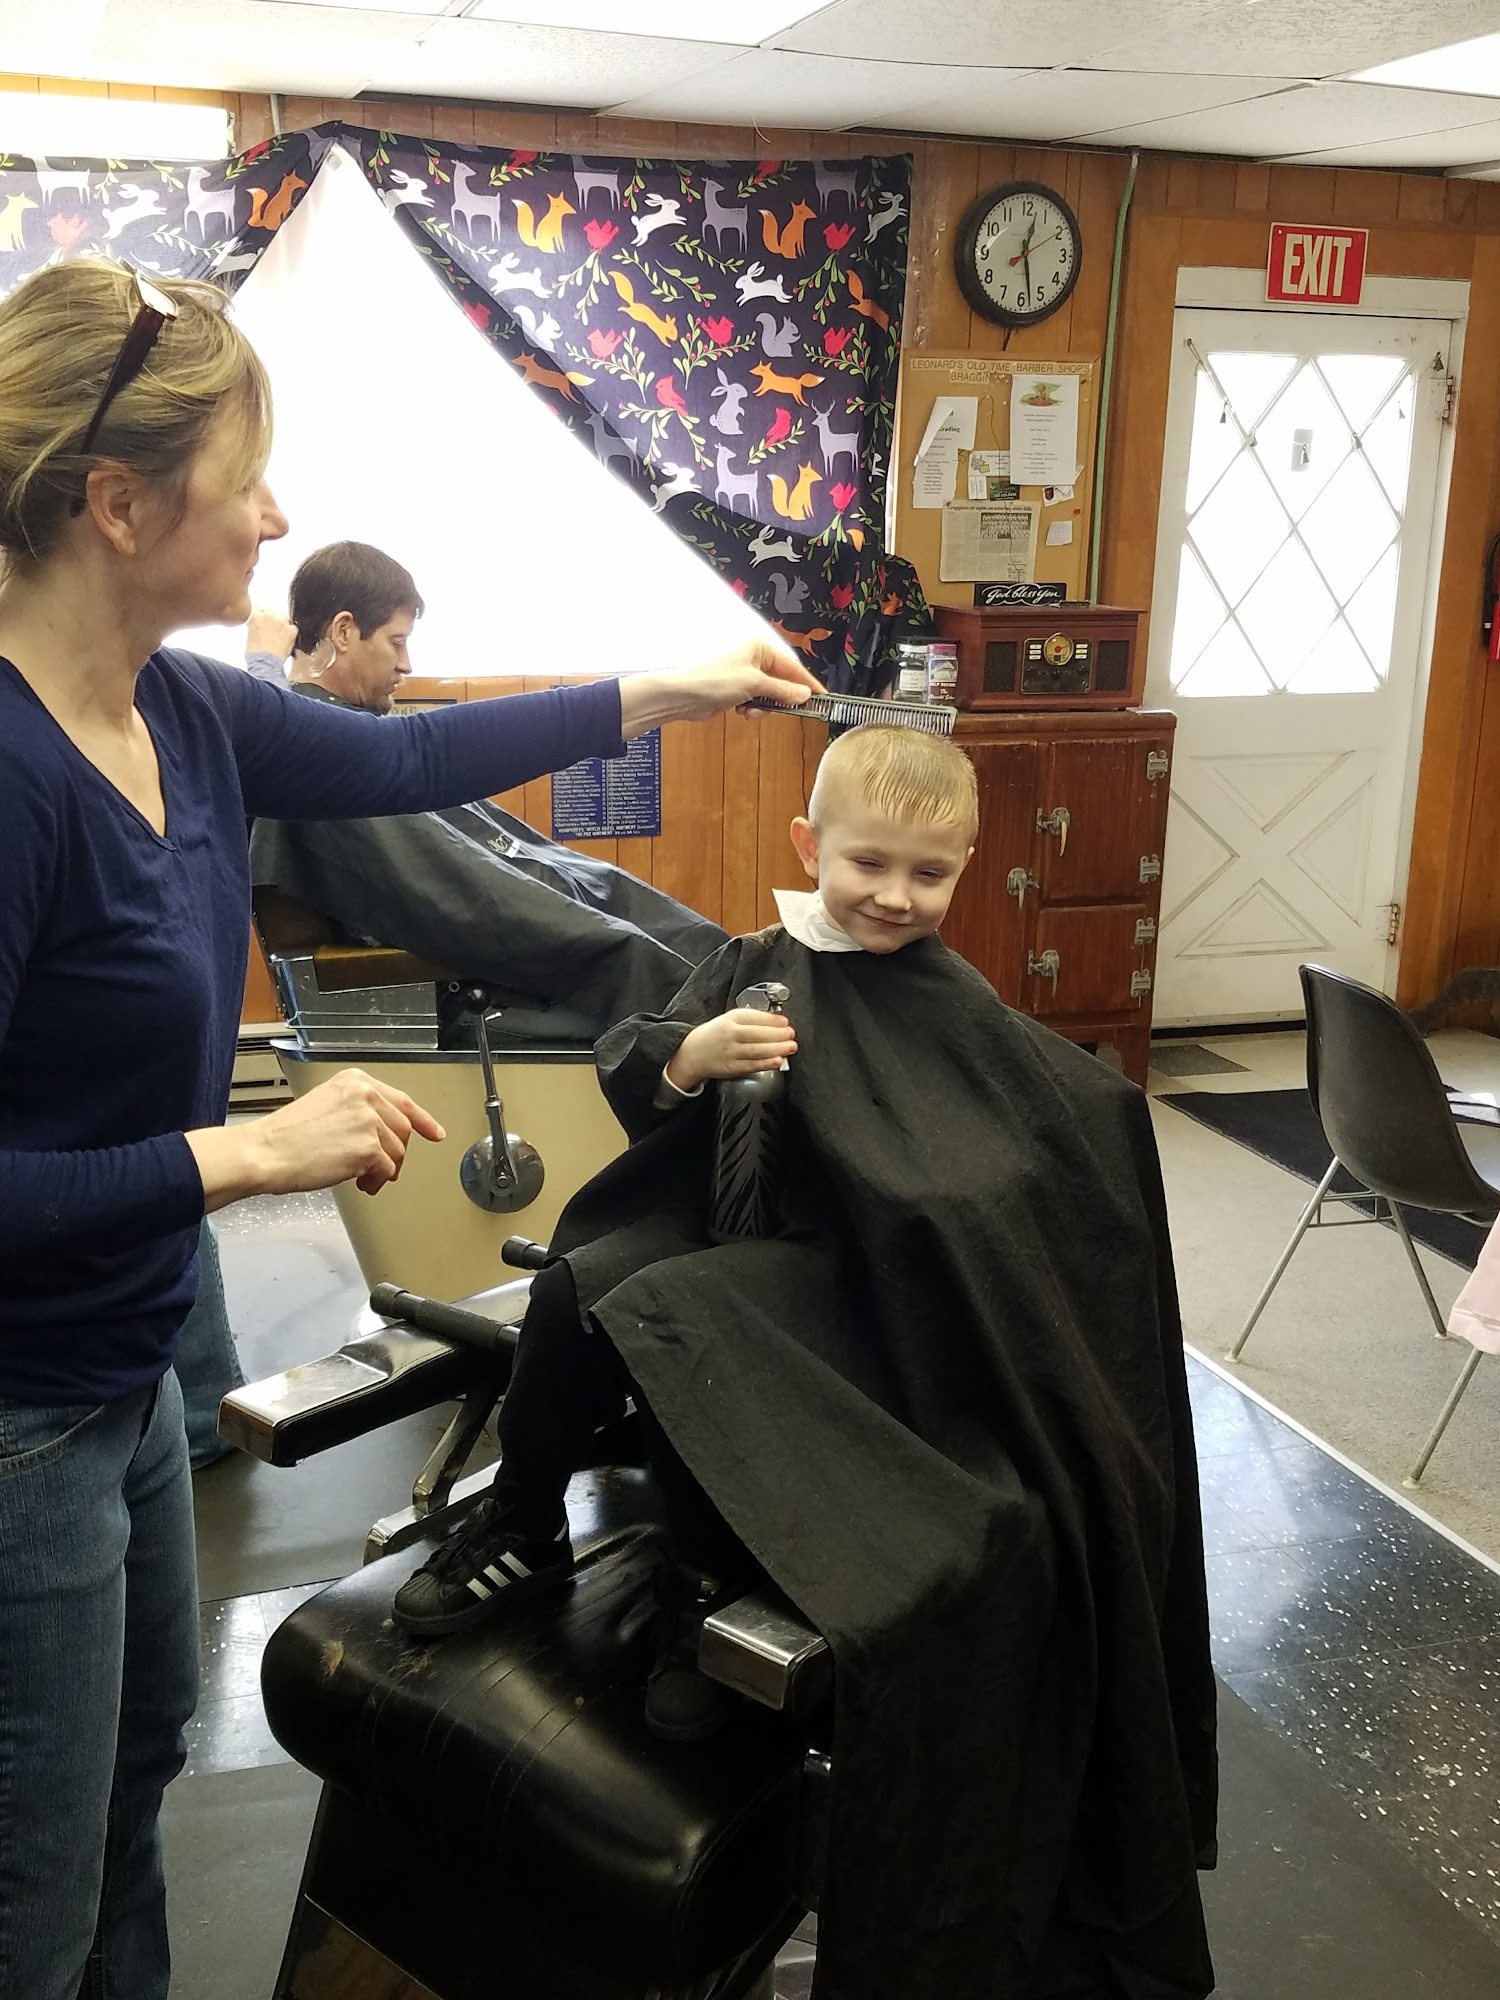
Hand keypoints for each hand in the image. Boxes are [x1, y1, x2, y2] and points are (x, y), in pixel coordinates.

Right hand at [188, 1069, 445, 1208]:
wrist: (266, 1152)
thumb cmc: (287, 1136)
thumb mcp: (326, 1105)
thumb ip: (358, 1111)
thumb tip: (384, 1133)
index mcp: (355, 1081)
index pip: (402, 1100)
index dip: (422, 1120)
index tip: (435, 1133)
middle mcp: (366, 1095)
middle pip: (402, 1130)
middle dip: (394, 1154)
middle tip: (376, 1171)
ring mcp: (369, 1120)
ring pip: (397, 1152)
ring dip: (383, 1171)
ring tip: (362, 1180)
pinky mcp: (369, 1147)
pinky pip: (387, 1170)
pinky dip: (376, 1181)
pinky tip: (358, 1183)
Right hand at [246, 608, 296, 661]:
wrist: (264, 664)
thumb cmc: (255, 655)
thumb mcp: (249, 637)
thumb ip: (255, 627)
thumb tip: (259, 628)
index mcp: (255, 616)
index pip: (260, 611)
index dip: (263, 619)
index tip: (264, 624)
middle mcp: (268, 616)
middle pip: (273, 614)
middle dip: (273, 622)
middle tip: (272, 633)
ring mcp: (280, 622)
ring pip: (284, 619)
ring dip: (282, 626)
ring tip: (280, 638)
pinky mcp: (290, 630)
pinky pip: (293, 628)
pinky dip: (291, 633)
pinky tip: (288, 640)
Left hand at [618, 640, 821, 735]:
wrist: (682, 696)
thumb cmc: (712, 680)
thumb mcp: (754, 684)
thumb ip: (782, 690)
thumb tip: (805, 694)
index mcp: (759, 647)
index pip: (792, 666)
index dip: (807, 683)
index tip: (822, 698)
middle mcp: (752, 658)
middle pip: (782, 681)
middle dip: (780, 698)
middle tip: (783, 709)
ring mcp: (744, 675)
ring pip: (770, 695)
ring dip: (764, 707)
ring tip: (750, 710)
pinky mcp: (736, 691)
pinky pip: (756, 702)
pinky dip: (753, 710)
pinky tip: (741, 711)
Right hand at [666, 1008, 797, 1092]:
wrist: (692, 1053)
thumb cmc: (714, 1035)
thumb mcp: (728, 1020)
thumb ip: (750, 1020)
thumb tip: (776, 1022)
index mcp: (729, 1019)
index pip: (754, 1017)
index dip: (773, 1020)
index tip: (785, 1021)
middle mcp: (729, 1034)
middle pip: (758, 1034)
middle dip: (779, 1034)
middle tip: (791, 1034)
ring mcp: (730, 1052)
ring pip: (757, 1050)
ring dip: (777, 1048)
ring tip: (790, 1046)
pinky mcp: (731, 1067)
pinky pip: (752, 1065)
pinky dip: (766, 1063)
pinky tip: (777, 1060)